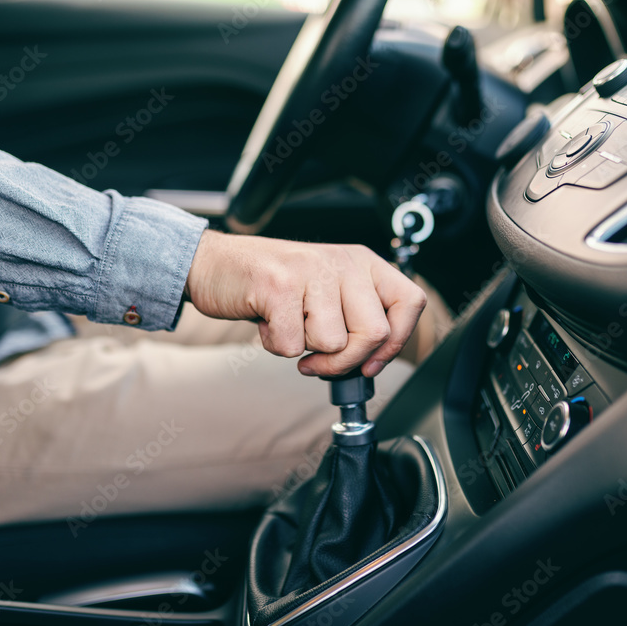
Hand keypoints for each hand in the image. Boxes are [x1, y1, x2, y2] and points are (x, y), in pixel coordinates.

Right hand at [185, 230, 426, 376]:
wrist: (215, 264)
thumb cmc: (274, 285)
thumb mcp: (328, 291)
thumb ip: (356, 317)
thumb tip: (373, 363)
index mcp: (364, 262)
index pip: (411, 303)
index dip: (396, 343)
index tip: (371, 362)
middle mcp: (344, 262)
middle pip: (374, 333)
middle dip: (346, 361)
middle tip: (320, 359)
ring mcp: (312, 271)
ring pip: (334, 343)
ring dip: (307, 351)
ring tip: (288, 327)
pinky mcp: (280, 285)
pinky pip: (294, 345)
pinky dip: (278, 347)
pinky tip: (269, 324)